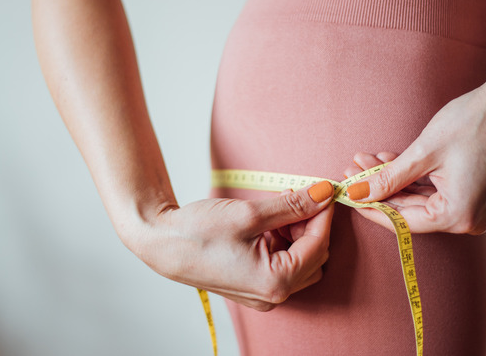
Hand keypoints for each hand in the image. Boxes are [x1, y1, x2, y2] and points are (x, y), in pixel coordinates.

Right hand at [135, 181, 334, 310]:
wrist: (162, 243)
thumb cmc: (199, 232)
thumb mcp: (250, 214)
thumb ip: (292, 205)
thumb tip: (323, 193)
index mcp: (275, 282)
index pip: (318, 245)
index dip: (323, 215)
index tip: (323, 189)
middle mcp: (272, 296)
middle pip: (315, 257)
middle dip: (310, 225)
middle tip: (295, 196)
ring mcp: (263, 294)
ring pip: (302, 262)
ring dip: (298, 234)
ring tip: (277, 209)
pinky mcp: (254, 286)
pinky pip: (284, 265)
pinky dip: (284, 243)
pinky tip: (268, 223)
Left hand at [343, 80, 485, 234]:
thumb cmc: (472, 123)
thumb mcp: (423, 153)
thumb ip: (389, 179)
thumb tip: (358, 193)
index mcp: (459, 216)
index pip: (403, 221)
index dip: (371, 208)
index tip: (347, 196)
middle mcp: (468, 218)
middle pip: (409, 210)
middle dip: (378, 189)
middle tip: (351, 171)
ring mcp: (471, 205)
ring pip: (418, 198)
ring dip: (391, 180)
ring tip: (364, 161)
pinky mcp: (470, 191)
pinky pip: (432, 190)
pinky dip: (409, 176)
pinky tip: (386, 160)